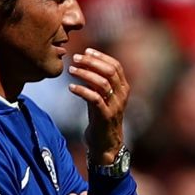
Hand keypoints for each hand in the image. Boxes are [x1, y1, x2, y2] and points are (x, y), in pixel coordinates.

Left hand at [67, 47, 127, 163]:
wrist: (105, 144)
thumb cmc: (101, 118)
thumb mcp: (101, 97)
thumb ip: (97, 81)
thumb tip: (85, 61)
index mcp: (123, 88)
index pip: (116, 66)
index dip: (101, 56)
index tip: (85, 51)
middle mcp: (122, 96)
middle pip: (109, 71)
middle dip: (91, 62)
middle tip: (75, 58)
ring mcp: (115, 106)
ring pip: (102, 83)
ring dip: (85, 74)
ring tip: (71, 70)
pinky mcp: (105, 117)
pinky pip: (94, 99)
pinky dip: (82, 90)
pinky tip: (71, 87)